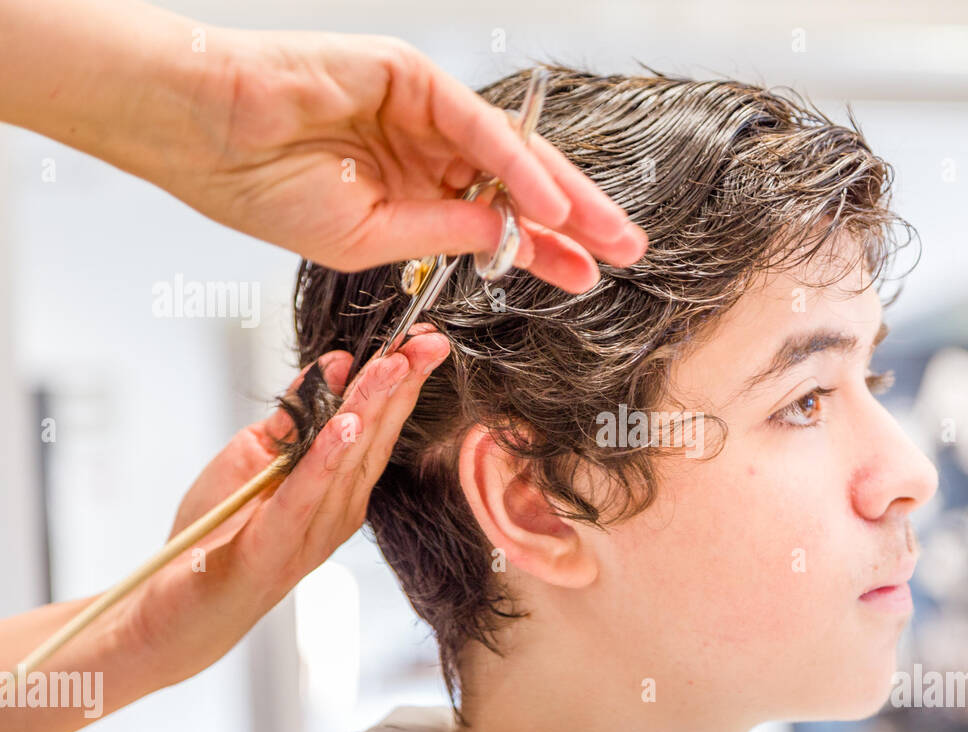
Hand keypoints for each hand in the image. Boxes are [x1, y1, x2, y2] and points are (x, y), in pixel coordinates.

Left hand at [121, 328, 448, 687]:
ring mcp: (312, 531)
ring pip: (349, 459)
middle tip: (428, 341)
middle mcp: (338, 509)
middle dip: (402, 384)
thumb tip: (333, 365)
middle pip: (376, 436)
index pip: (378, 424)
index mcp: (339, 487)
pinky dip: (326, 459)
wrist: (180, 613)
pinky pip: (305, 496)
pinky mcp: (274, 547)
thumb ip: (295, 418)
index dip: (402, 380)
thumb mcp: (256, 460)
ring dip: (372, 408)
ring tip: (392, 366)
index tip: (424, 338)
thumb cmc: (220, 536)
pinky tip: (348, 426)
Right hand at [163, 29, 645, 288]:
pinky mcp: (413, 77)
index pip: (495, 224)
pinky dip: (517, 166)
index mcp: (413, 191)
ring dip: (564, 195)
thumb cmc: (263, 190)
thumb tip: (509, 243)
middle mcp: (427, 150)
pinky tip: (550, 205)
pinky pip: (478, 129)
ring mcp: (423, 112)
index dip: (542, 251)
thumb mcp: (370, 240)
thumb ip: (444, 237)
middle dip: (575, 221)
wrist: (201, 136)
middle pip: (519, 188)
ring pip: (512, 156)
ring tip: (611, 234)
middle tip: (626, 252)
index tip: (585, 278)